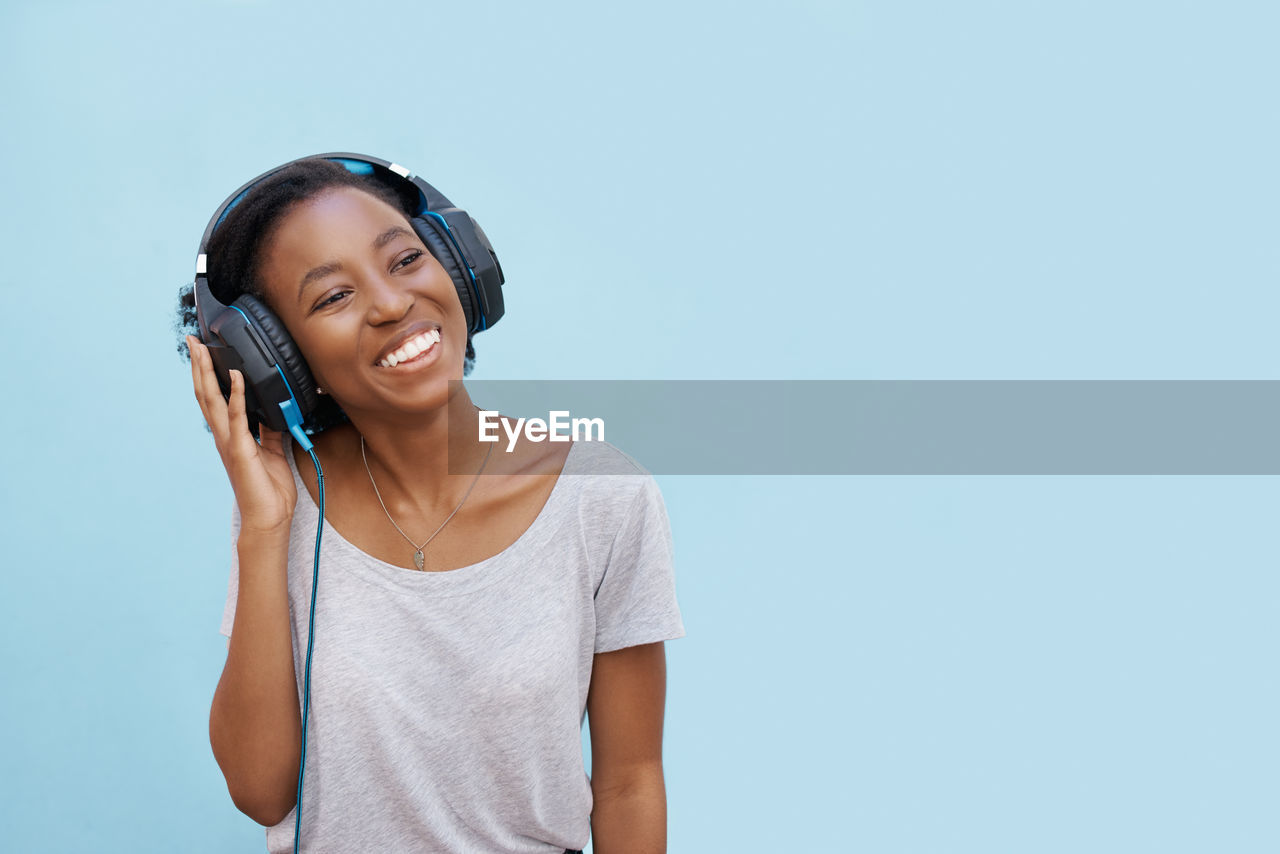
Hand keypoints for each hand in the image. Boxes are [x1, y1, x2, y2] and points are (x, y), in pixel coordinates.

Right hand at [188, 335, 296, 534]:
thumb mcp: (273, 450)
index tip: (202, 350)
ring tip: (202, 349)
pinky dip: (238, 395)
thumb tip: (273, 408)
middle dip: (198, 366)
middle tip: (192, 340)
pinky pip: (239, 418)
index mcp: (230, 435)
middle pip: (205, 394)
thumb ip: (269, 428)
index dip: (207, 374)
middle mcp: (224, 436)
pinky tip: (238, 375)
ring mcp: (230, 442)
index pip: (214, 398)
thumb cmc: (269, 488)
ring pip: (212, 401)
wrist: (270, 517)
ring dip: (207, 374)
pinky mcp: (242, 450)